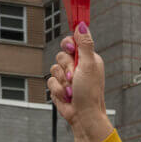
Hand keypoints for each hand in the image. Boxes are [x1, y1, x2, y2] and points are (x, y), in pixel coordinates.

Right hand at [47, 24, 111, 141]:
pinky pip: (50, 81)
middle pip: (61, 55)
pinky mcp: (59, 87)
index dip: (68, 45)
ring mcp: (68, 77)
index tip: (70, 50)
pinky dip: (58, 90)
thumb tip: (82, 25)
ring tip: (72, 90)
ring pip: (54, 69)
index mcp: (88, 58)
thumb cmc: (90, 93)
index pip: (73, 41)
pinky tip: (67, 97)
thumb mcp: (88, 65)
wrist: (83, 116)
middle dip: (66, 67)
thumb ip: (85, 44)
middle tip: (74, 76)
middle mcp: (78, 66)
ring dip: (62, 81)